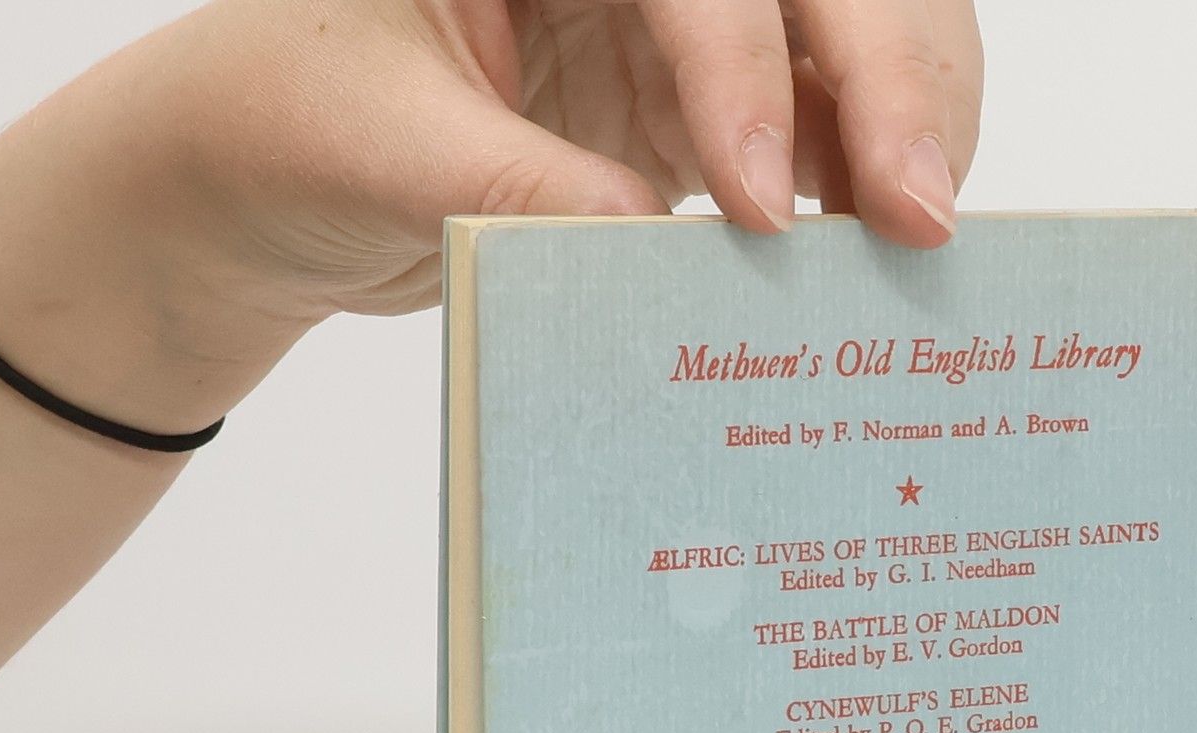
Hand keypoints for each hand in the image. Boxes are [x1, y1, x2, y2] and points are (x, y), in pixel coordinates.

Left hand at [0, 0, 982, 433]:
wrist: (271, 187)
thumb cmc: (287, 126)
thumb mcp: (376, 146)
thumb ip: (512, 185)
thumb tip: (648, 244)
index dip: (743, 68)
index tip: (759, 200)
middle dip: (886, 78)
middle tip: (919, 212)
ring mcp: (684, 24)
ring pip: (853, 33)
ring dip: (908, 121)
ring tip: (926, 234)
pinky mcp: (709, 106)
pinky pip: (826, 124)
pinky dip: (872, 177)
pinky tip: (887, 243)